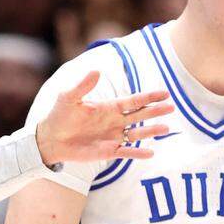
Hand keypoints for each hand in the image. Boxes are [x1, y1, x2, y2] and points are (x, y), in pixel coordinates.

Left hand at [35, 73, 173, 164]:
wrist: (51, 138)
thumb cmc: (59, 115)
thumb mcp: (69, 97)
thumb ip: (83, 85)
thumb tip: (97, 71)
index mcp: (109, 107)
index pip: (133, 101)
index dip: (149, 97)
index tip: (165, 94)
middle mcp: (115, 121)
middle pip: (140, 116)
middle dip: (155, 111)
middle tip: (172, 108)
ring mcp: (113, 137)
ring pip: (137, 133)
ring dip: (151, 131)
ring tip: (166, 128)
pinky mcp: (109, 151)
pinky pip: (127, 152)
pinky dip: (138, 153)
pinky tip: (150, 152)